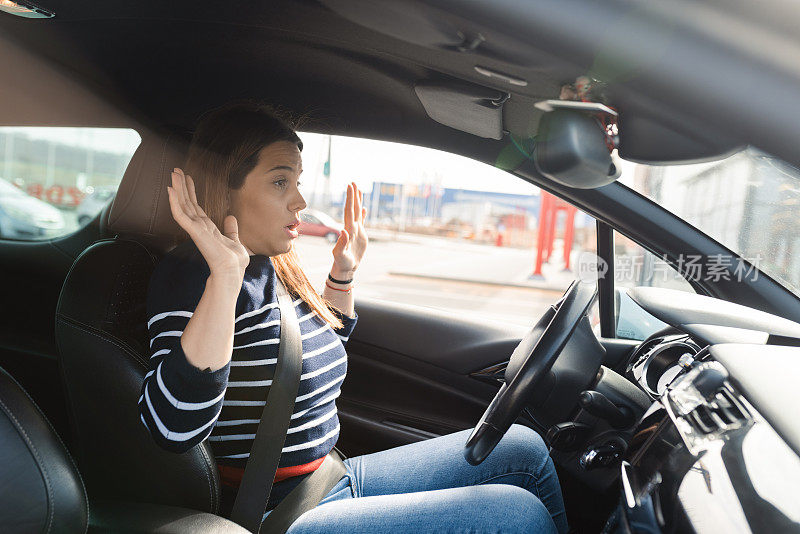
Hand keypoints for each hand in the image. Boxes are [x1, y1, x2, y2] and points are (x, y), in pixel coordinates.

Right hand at [167, 168, 249, 282]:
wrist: (232, 270)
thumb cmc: (233, 261)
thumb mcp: (235, 241)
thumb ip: (231, 229)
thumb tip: (231, 217)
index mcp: (207, 228)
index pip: (196, 206)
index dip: (190, 192)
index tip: (187, 178)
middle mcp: (199, 227)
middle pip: (187, 202)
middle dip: (181, 186)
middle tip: (176, 170)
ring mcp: (195, 229)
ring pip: (182, 205)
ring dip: (177, 189)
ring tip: (173, 174)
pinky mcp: (194, 231)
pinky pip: (180, 215)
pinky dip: (174, 202)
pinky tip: (170, 190)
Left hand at [330, 182, 367, 276]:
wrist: (345, 268)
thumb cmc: (342, 263)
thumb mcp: (340, 255)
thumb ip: (341, 243)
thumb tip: (343, 231)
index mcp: (347, 229)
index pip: (349, 211)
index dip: (350, 199)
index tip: (350, 187)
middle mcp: (351, 227)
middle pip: (353, 208)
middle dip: (353, 196)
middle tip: (353, 182)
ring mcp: (356, 230)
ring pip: (357, 212)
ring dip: (358, 201)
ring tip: (359, 190)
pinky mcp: (360, 236)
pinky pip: (362, 222)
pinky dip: (363, 214)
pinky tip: (363, 208)